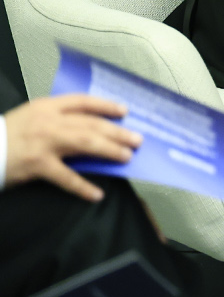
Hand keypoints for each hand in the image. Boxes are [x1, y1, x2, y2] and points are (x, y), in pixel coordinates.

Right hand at [4, 95, 140, 201]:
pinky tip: (97, 194)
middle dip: (117, 131)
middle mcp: (48, 121)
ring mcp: (44, 143)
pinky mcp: (38, 165)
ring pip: (86, 143)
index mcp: (46, 106)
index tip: (124, 111)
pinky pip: (66, 177)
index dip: (105, 106)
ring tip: (126, 157)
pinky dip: (82, 187)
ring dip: (109, 150)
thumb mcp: (31, 117)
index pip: (83, 102)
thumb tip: (88, 129)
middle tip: (137, 139)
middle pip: (91, 124)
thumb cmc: (6, 134)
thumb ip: (56, 119)